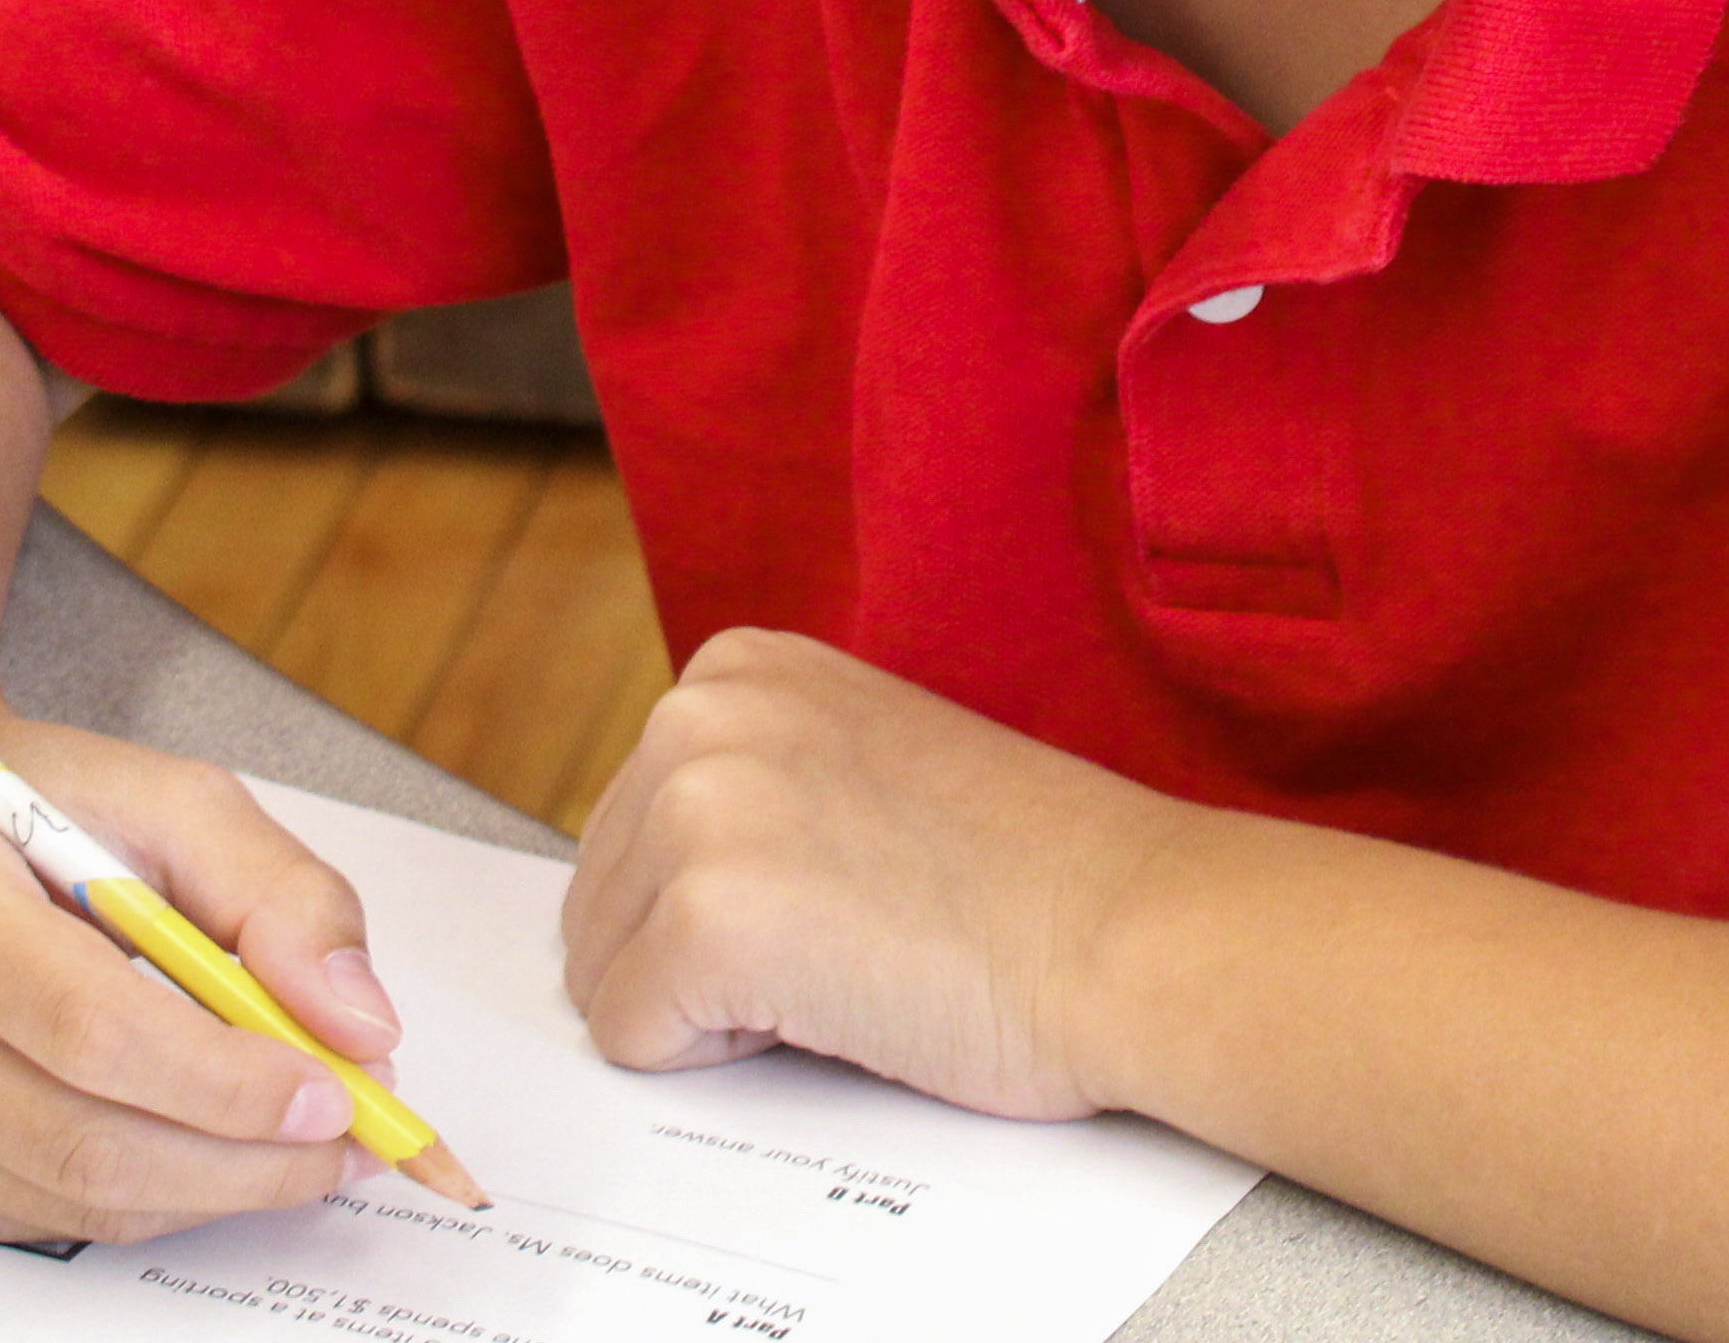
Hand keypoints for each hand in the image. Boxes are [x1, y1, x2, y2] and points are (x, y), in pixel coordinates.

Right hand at [0, 716, 409, 1243]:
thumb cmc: (32, 815)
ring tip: (302, 1139)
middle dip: (244, 1155)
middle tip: (352, 1133)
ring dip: (214, 1187)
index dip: (225, 1077)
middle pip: (82, 1137)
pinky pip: (44, 1222)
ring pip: (72, 1199)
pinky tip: (205, 1146)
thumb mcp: (168, 800)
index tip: (336, 1087)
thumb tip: (358, 1024)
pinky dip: (152, 1199)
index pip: (87, 1026)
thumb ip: (281, 894)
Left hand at [558, 630, 1188, 1120]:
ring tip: (845, 964)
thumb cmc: (1028, 878)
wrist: (1130, 931)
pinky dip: (718, 1061)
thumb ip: (750, 787)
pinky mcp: (706, 919)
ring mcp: (698, 808)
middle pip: (598, 903)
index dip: (722, 903)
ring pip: (602, 974)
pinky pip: (632, 1040)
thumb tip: (638, 890)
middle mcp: (700, 712)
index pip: (627, 830)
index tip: (836, 894)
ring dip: (709, 1008)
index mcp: (739, 667)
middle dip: (695, 960)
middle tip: (849, 943)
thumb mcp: (857, 765)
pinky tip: (835, 1005)